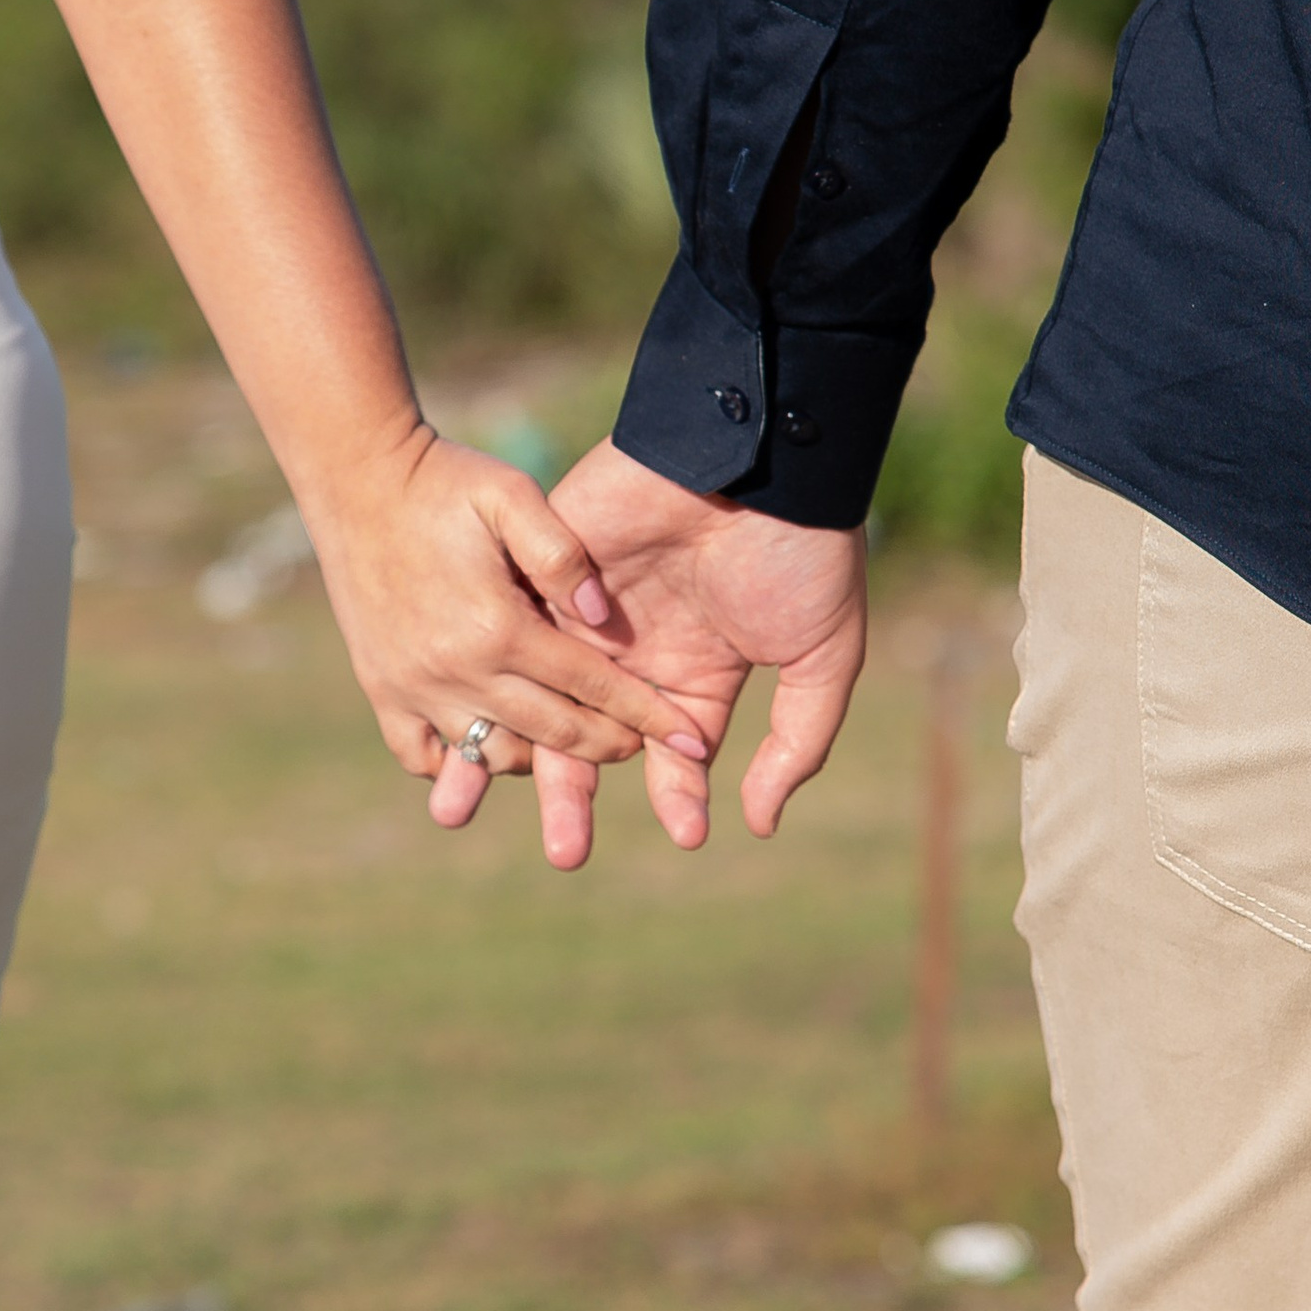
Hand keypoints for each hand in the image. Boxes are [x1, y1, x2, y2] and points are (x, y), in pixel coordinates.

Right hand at [301, 425, 711, 862]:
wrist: (357, 476)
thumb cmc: (446, 479)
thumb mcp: (512, 494)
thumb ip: (564, 556)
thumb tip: (604, 619)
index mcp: (498, 627)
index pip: (591, 687)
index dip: (647, 715)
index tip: (688, 737)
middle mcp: (455, 672)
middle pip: (553, 734)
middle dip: (608, 744)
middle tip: (641, 744)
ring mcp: (412, 688)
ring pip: (493, 755)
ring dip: (541, 756)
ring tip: (570, 737)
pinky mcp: (381, 690)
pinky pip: (424, 756)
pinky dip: (461, 762)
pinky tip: (493, 742)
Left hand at [523, 439, 868, 867]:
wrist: (762, 458)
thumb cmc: (803, 555)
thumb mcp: (821, 657)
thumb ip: (797, 741)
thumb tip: (759, 823)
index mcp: (695, 673)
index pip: (670, 754)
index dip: (678, 796)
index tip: (688, 835)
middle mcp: (633, 652)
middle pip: (589, 741)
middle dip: (575, 798)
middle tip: (567, 853)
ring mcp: (586, 611)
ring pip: (538, 696)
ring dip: (518, 751)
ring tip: (496, 798)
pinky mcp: (549, 566)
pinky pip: (515, 630)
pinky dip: (500, 675)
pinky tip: (489, 721)